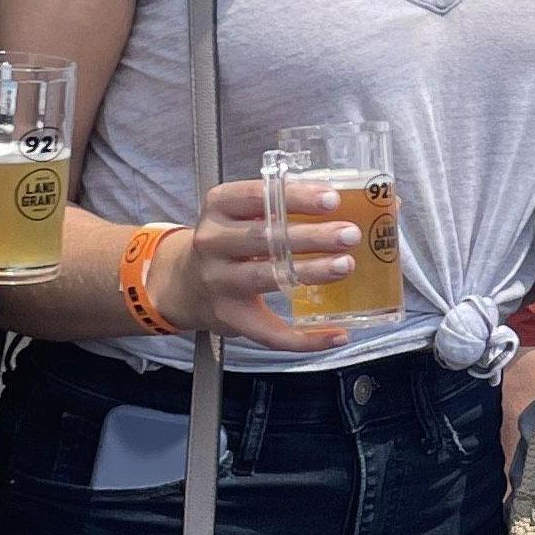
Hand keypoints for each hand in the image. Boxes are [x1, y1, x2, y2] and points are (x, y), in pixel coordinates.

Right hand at [154, 176, 355, 352]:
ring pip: (267, 277)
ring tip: (345, 266)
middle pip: (265, 238)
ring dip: (311, 272)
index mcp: (219, 207)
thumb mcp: (240, 212)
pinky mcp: (230, 317)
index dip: (296, 197)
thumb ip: (280, 203)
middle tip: (349, 234)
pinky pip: (270, 333)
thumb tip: (343, 201)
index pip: (257, 196)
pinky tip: (337, 334)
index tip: (332, 199)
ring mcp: (219, 281)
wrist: (185, 284)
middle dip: (312, 236)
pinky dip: (306, 338)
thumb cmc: (229, 240)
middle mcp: (213, 242)